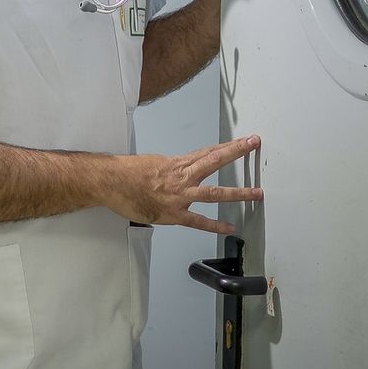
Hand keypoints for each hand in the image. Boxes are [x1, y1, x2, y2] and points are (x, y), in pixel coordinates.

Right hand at [103, 135, 260, 234]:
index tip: (245, 140)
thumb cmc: (127, 172)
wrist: (110, 182)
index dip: (228, 146)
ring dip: (237, 193)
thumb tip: (179, 174)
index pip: (208, 152)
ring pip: (213, 193)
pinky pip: (198, 221)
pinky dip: (215, 226)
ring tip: (256, 193)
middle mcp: (182, 176)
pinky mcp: (173, 214)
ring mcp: (180, 195)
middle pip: (214, 161)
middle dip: (236, 152)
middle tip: (253, 144)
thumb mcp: (154, 163)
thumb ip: (171, 170)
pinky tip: (230, 228)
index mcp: (177, 163)